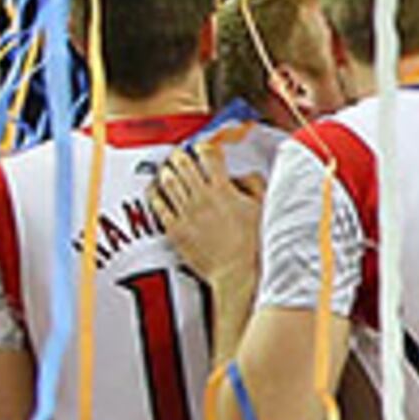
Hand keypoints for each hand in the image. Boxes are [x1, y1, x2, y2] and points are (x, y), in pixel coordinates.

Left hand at [150, 139, 264, 286]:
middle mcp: (201, 198)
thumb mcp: (264, 208)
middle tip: (180, 154)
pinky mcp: (174, 229)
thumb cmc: (253, 244)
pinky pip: (157, 205)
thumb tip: (243, 175)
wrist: (237, 272)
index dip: (204, 147)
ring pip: (168, 181)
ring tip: (167, 168)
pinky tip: (155, 189)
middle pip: (183, 164)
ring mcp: (185, 213)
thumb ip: (254, 185)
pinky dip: (155, 193)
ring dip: (166, 170)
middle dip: (180, 155)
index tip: (203, 148)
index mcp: (223, 190)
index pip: (208, 156)